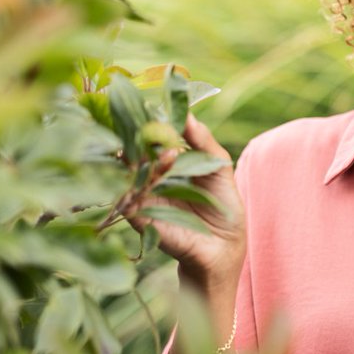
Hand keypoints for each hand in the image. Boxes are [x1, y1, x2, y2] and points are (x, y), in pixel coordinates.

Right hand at [126, 114, 245, 293]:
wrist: (225, 248)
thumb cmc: (223, 206)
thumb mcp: (219, 167)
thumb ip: (204, 142)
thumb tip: (188, 114)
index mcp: (166, 163)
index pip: (151, 137)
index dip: (150, 122)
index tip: (154, 105)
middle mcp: (150, 178)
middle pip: (134, 152)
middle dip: (141, 138)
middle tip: (154, 126)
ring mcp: (143, 198)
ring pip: (128, 174)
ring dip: (143, 163)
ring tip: (168, 155)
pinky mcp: (142, 220)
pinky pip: (128, 203)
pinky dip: (131, 192)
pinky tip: (146, 182)